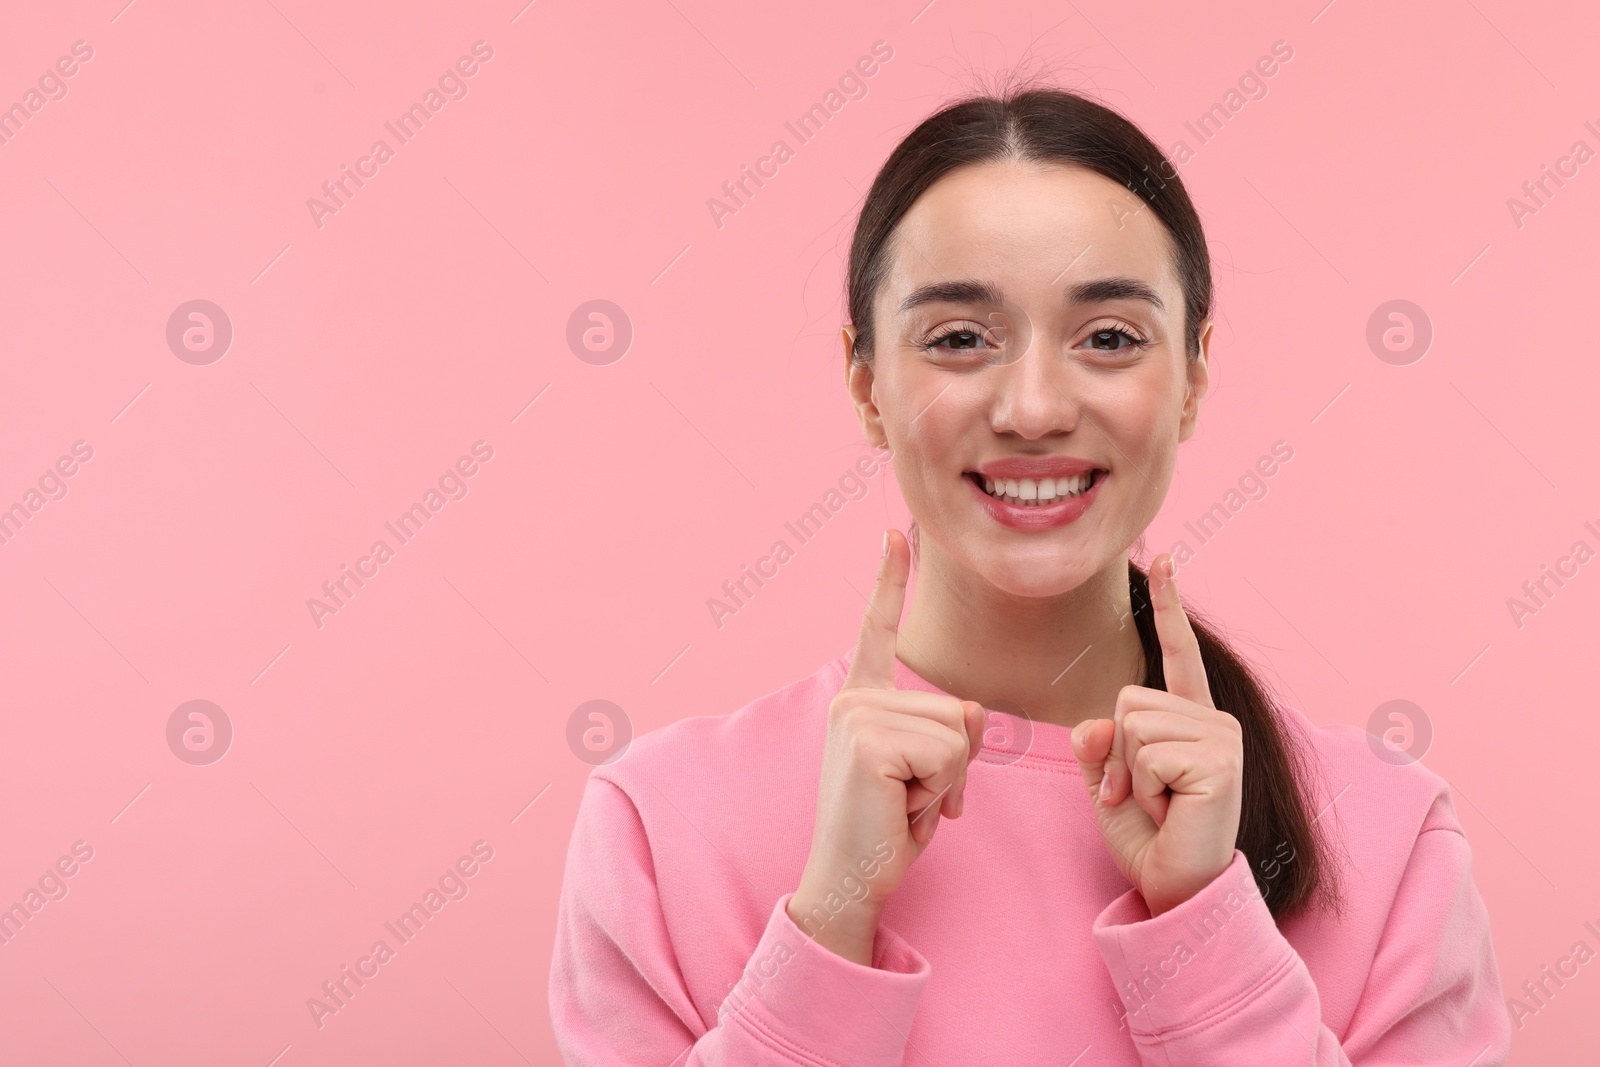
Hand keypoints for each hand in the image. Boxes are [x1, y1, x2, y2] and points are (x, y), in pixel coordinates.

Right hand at [787, 529, 985, 964]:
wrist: (849, 878)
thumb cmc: (887, 827)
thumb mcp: (929, 772)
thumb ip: (952, 732)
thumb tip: (976, 712)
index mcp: (860, 699)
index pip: (878, 632)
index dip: (889, 581)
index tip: (895, 532)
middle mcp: (853, 699)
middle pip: (957, 707)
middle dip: (954, 764)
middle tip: (913, 798)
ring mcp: (857, 717)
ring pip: (958, 732)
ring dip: (948, 782)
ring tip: (907, 804)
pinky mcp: (869, 743)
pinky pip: (950, 755)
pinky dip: (941, 793)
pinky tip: (904, 810)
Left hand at [1070, 554, 1242, 916]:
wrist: (1178, 889)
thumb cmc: (1148, 837)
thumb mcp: (1106, 783)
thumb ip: (1096, 744)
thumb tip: (1096, 721)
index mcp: (1190, 718)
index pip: (1176, 652)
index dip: (1168, 604)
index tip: (1164, 555)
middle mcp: (1213, 719)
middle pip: (1126, 699)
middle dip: (1116, 755)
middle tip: (1142, 796)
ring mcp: (1222, 737)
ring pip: (1131, 723)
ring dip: (1128, 775)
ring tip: (1159, 804)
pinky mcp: (1220, 761)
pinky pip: (1144, 753)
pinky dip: (1140, 788)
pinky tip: (1170, 810)